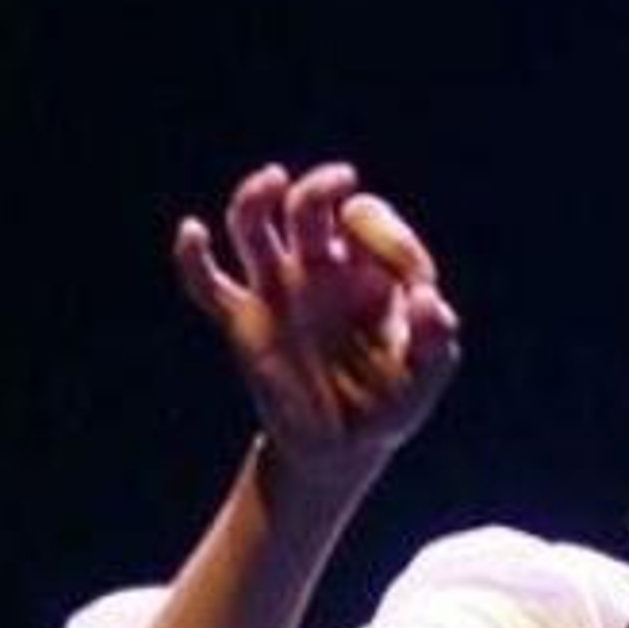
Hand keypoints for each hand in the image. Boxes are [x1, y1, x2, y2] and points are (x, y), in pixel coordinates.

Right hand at [174, 161, 460, 496]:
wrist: (342, 448)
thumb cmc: (389, 403)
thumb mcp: (425, 377)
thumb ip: (436, 340)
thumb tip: (429, 299)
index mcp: (367, 270)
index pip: (368, 220)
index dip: (384, 231)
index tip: (412, 281)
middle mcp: (318, 268)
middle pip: (308, 204)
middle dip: (321, 188)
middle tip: (342, 180)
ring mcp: (278, 290)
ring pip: (254, 225)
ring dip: (257, 197)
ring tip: (273, 179)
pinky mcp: (243, 322)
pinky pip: (206, 283)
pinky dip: (192, 256)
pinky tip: (193, 231)